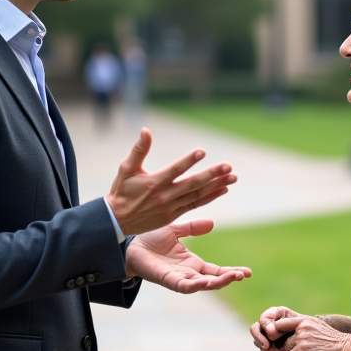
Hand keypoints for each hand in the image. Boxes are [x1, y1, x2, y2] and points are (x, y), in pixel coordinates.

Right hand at [106, 128, 235, 235]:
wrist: (118, 220)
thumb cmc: (122, 191)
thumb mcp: (126, 168)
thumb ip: (138, 150)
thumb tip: (146, 130)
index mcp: (154, 183)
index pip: (175, 170)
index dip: (189, 160)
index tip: (202, 152)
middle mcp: (165, 196)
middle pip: (193, 184)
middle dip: (212, 174)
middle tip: (228, 166)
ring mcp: (172, 206)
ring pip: (198, 194)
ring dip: (216, 186)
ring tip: (232, 177)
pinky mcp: (174, 214)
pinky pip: (196, 204)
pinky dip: (210, 197)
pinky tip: (222, 189)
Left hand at [124, 218, 250, 292]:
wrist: (128, 246)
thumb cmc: (149, 240)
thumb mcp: (175, 231)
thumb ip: (192, 228)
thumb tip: (212, 223)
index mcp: (192, 263)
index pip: (216, 271)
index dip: (231, 271)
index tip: (247, 272)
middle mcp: (188, 273)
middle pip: (213, 280)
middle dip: (228, 279)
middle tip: (243, 275)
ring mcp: (178, 278)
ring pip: (201, 286)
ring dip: (216, 283)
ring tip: (231, 277)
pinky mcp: (166, 280)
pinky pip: (183, 286)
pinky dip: (194, 285)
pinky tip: (204, 282)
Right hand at [250, 306, 305, 350]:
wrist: (312, 338)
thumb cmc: (306, 326)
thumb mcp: (297, 322)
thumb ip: (282, 325)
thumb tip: (269, 331)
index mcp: (275, 313)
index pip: (264, 317)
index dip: (265, 324)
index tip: (271, 332)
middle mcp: (269, 324)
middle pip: (255, 329)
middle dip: (259, 338)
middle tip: (266, 346)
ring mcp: (268, 336)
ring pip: (258, 341)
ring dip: (265, 348)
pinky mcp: (270, 346)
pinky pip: (264, 350)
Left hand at [267, 313, 350, 350]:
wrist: (345, 349)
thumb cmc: (335, 341)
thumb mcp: (320, 327)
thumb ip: (307, 327)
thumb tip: (296, 332)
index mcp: (305, 320)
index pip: (284, 322)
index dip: (277, 330)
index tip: (275, 338)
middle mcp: (302, 327)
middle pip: (285, 338)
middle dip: (286, 348)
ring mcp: (301, 338)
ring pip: (286, 349)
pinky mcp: (302, 350)